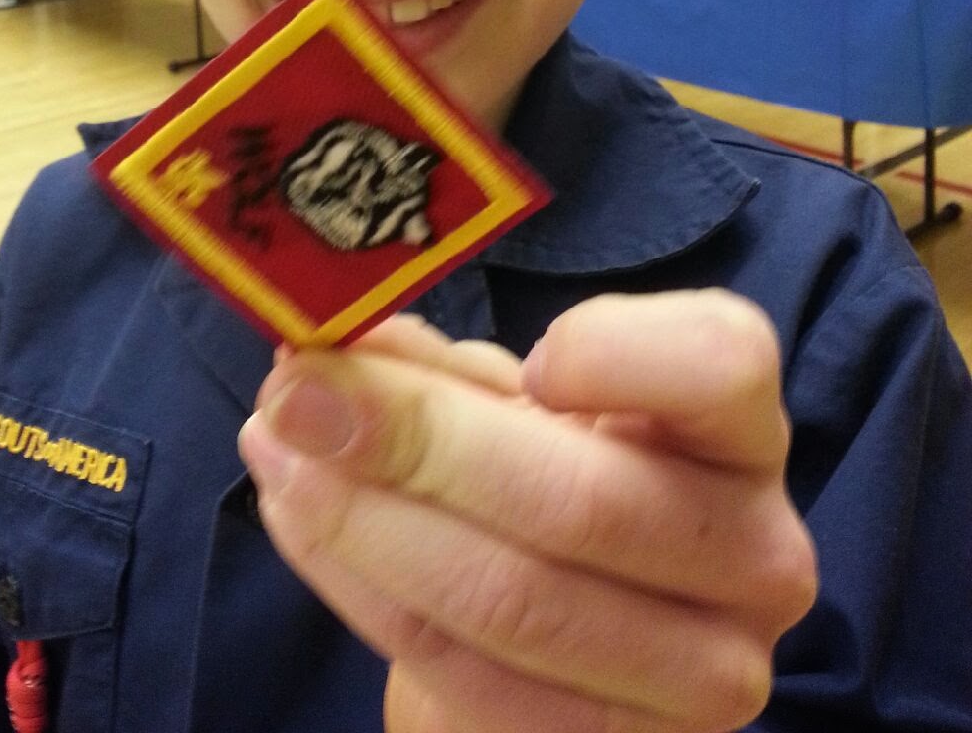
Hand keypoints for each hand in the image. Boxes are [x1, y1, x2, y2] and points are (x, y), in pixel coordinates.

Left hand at [238, 292, 816, 732]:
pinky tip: (296, 513)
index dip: (617, 352)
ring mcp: (697, 680)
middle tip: (299, 392)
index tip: (525, 352)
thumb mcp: (523, 403)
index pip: (719, 367)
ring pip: (513, 603)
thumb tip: (341, 347)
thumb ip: (450, 371)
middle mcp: (752, 557)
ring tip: (275, 447)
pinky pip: (461, 677)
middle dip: (416, 441)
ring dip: (366, 522)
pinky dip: (358, 586)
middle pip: (581, 502)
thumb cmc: (560, 468)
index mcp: (741, 433)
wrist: (592, 625)